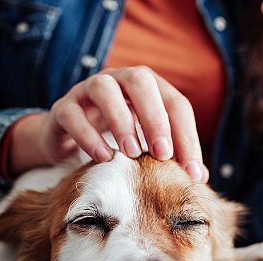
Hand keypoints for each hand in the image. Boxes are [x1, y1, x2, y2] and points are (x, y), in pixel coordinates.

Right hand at [6, 66, 208, 181]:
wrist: (68, 138)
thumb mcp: (146, 144)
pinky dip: (88, 135)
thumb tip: (200, 178)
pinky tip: (104, 158)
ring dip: (121, 120)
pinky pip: (73, 114)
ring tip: (132, 153)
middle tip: (162, 154)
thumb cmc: (116, 140)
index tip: (191, 172)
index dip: (187, 136)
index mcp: (148, 87)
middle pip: (141, 81)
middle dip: (155, 117)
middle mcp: (119, 79)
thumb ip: (171, 155)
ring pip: (104, 88)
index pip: (175, 103)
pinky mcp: (63, 108)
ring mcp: (87, 90)